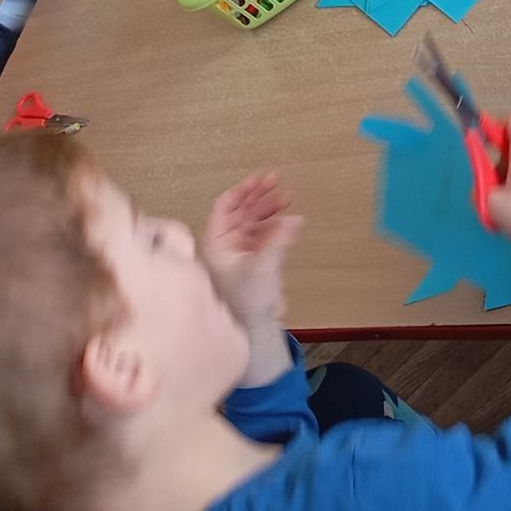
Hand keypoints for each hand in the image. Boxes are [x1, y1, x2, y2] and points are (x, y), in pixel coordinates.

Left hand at [201, 173, 302, 330]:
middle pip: (240, 210)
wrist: (251, 330)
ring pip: (252, 221)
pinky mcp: (252, 260)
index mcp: (217, 242)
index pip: (225, 206)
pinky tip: (289, 221)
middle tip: (278, 182)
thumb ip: (278, 241)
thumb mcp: (263, 269)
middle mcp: (225, 243)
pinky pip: (262, 235)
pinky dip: (274, 226)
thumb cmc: (246, 301)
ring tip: (288, 198)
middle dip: (259, 196)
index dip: (243, 190)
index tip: (263, 179)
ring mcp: (238, 251)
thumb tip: (294, 219)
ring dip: (269, 209)